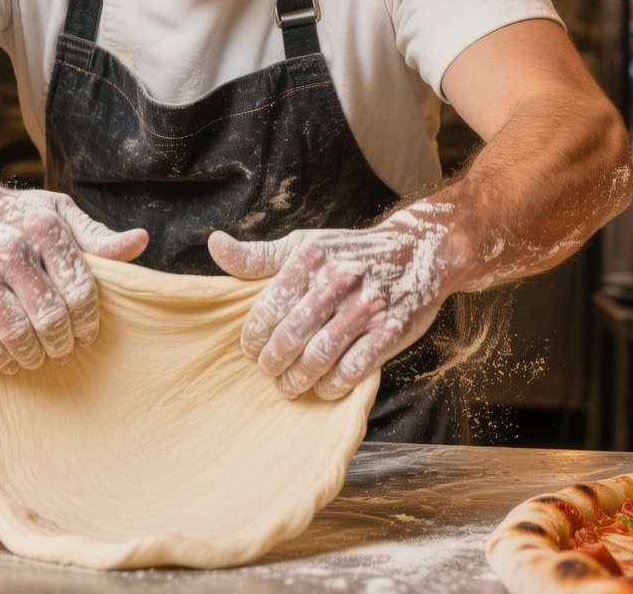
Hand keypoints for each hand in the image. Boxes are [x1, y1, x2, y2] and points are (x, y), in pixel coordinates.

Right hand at [0, 160, 147, 372]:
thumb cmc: (11, 212)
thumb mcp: (56, 211)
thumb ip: (96, 236)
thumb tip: (140, 242)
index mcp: (45, 229)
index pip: (80, 290)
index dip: (88, 321)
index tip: (87, 334)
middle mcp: (12, 249)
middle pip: (51, 317)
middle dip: (62, 344)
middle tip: (64, 352)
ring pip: (17, 333)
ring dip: (33, 355)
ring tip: (38, 358)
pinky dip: (0, 357)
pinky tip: (9, 359)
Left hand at [207, 202, 456, 399]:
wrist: (418, 251)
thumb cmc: (348, 252)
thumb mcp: (303, 245)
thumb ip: (259, 255)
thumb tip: (215, 245)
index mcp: (310, 259)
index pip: (268, 306)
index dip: (254, 335)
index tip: (250, 349)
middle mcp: (337, 281)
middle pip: (291, 335)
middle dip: (272, 361)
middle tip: (268, 370)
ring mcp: (366, 307)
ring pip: (319, 356)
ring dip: (298, 379)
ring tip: (288, 385)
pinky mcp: (392, 331)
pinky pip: (354, 368)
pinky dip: (333, 384)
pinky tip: (323, 386)